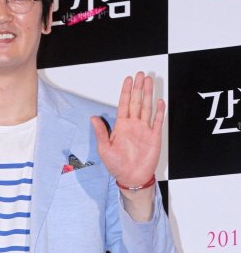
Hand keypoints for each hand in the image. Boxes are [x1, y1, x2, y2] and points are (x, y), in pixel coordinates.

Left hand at [90, 71, 164, 186]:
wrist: (132, 178)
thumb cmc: (117, 166)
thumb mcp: (104, 149)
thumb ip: (101, 132)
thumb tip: (93, 117)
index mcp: (121, 127)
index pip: (124, 104)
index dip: (126, 92)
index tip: (128, 79)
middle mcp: (133, 125)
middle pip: (136, 102)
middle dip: (138, 88)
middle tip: (141, 74)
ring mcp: (144, 130)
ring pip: (147, 107)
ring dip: (148, 94)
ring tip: (149, 81)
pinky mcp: (154, 137)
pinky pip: (157, 121)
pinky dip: (159, 111)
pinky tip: (159, 101)